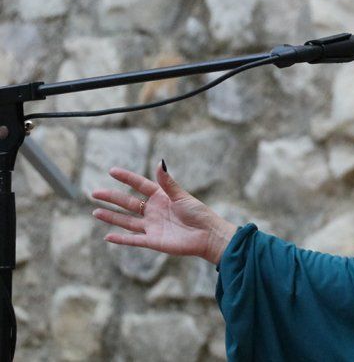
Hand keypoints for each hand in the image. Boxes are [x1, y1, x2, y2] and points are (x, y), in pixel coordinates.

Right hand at [91, 162, 237, 264]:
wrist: (208, 235)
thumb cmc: (198, 213)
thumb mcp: (182, 196)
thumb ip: (167, 183)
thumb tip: (159, 163)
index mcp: (161, 197)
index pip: (140, 185)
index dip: (127, 178)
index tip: (112, 171)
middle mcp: (154, 211)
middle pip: (129, 203)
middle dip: (112, 198)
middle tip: (94, 192)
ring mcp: (152, 226)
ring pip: (127, 221)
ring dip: (111, 217)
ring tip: (95, 211)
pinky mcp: (153, 241)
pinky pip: (133, 239)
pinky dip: (121, 239)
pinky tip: (107, 236)